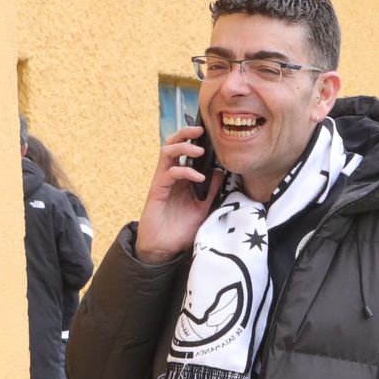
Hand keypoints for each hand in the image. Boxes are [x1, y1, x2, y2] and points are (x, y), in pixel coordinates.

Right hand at [134, 124, 219, 262]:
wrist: (163, 248)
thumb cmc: (180, 229)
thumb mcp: (202, 208)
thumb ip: (211, 191)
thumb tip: (221, 172)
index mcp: (181, 178)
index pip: (186, 151)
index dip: (195, 140)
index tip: (211, 134)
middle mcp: (171, 175)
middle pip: (173, 144)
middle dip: (185, 133)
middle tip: (200, 129)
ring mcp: (162, 181)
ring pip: (167, 152)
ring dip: (184, 147)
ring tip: (200, 150)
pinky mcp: (157, 190)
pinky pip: (169, 172)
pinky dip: (185, 171)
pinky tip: (199, 178)